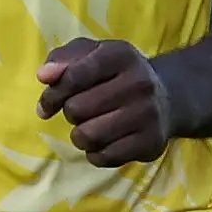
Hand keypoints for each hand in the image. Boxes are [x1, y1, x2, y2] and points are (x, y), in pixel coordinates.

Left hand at [38, 36, 183, 165]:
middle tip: (82, 111)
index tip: (49, 104)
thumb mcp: (91, 54)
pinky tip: (104, 142)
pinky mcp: (150, 143)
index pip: (74, 76)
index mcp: (121, 55)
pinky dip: (95, 153)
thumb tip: (44, 76)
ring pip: (87, 136)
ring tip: (91, 127)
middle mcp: (139, 82)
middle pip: (76, 109)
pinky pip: (104, 157)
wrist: (167, 97)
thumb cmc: (116, 74)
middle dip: (71, 113)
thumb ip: (62, 59)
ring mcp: (147, 114)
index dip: (53, 94)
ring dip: (80, 136)